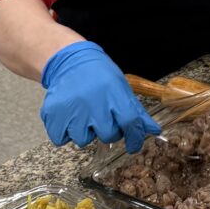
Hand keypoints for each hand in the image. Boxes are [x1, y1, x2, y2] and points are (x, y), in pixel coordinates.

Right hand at [40, 41, 160, 152]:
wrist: (70, 63)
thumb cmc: (99, 76)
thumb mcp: (121, 88)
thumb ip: (137, 112)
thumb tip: (154, 130)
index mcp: (114, 95)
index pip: (130, 123)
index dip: (135, 137)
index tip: (133, 145)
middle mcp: (94, 104)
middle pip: (108, 135)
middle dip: (108, 131)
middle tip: (102, 117)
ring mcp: (73, 111)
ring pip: (83, 140)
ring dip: (85, 131)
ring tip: (83, 113)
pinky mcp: (54, 115)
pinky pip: (61, 138)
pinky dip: (65, 131)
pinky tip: (69, 116)